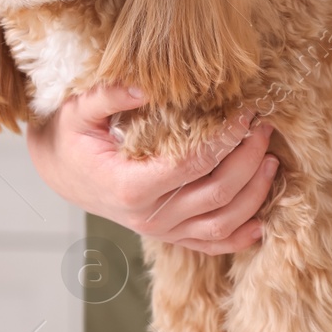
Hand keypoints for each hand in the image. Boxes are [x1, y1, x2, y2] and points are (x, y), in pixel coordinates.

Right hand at [24, 84, 278, 254]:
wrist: (60, 173)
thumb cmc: (70, 138)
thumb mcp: (79, 110)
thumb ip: (109, 95)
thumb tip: (147, 86)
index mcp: (129, 186)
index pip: (192, 165)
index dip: (225, 140)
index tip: (245, 113)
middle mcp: (149, 216)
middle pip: (217, 194)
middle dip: (249, 161)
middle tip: (264, 129)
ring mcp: (161, 230)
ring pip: (222, 223)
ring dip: (254, 195)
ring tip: (271, 160)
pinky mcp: (169, 236)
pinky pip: (211, 245)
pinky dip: (241, 236)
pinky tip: (263, 219)